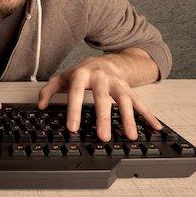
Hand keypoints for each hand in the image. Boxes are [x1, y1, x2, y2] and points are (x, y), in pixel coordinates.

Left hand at [37, 57, 161, 141]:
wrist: (106, 60)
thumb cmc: (82, 72)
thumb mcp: (62, 78)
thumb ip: (49, 90)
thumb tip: (40, 105)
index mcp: (82, 74)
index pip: (76, 92)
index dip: (74, 110)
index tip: (72, 128)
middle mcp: (101, 78)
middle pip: (102, 98)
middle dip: (103, 118)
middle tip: (103, 137)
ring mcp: (117, 83)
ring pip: (124, 100)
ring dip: (128, 118)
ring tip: (130, 136)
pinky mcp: (129, 89)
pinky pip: (140, 102)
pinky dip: (148, 115)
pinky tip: (155, 127)